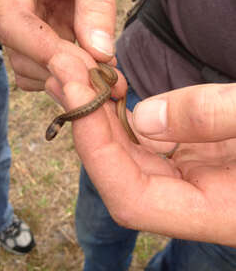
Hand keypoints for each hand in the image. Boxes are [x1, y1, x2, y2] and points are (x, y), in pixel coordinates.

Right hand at [0, 0, 128, 91]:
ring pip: (30, 67)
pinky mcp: (38, 37)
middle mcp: (7, 0)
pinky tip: (95, 69)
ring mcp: (22, 22)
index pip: (13, 23)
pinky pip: (44, 68)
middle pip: (19, 51)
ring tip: (104, 74)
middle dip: (60, 69)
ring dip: (65, 77)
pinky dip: (68, 76)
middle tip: (101, 77)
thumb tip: (99, 52)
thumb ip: (98, 5)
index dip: (44, 50)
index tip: (82, 67)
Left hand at [49, 60, 235, 246]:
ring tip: (74, 72)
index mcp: (215, 209)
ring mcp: (192, 172)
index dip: (97, 151)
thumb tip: (143, 117)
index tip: (78, 96)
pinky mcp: (194, 150)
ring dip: (99, 114)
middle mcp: (194, 197)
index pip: (131, 197)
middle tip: (65, 72)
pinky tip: (108, 85)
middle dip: (87, 123)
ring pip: (128, 152)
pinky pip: (147, 136)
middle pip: (120, 172)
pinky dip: (122, 112)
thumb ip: (215, 117)